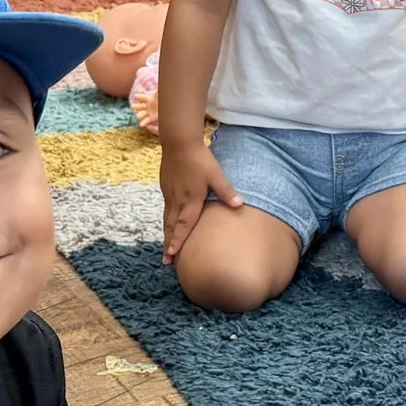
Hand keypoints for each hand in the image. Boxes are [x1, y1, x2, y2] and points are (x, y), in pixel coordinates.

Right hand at [161, 140, 241, 261]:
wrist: (179, 143)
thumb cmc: (199, 159)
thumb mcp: (216, 175)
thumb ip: (226, 191)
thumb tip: (240, 204)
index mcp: (191, 200)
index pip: (184, 225)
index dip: (178, 241)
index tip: (173, 255)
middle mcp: (177, 200)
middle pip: (172, 227)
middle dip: (169, 245)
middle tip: (166, 262)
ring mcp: (170, 194)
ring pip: (167, 220)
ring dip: (166, 235)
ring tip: (165, 250)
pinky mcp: (166, 188)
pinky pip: (166, 210)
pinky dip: (166, 222)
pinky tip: (168, 226)